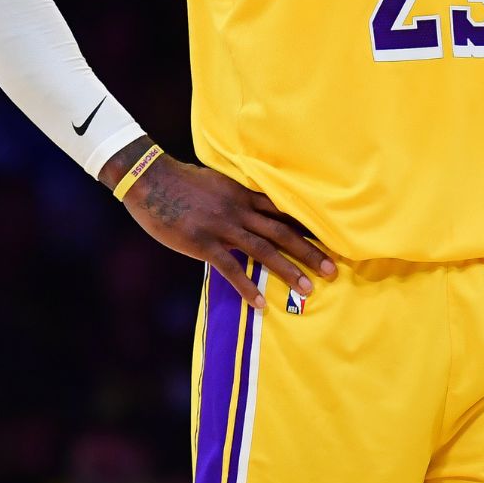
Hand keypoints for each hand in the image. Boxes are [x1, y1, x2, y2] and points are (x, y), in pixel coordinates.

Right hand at [108, 145, 334, 308]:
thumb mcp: (218, 183)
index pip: (285, 211)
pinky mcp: (203, 243)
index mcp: (244, 194)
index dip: (310, 226)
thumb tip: (255, 208)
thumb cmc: (182, 182)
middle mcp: (240, 210)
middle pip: (283, 232)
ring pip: (264, 250)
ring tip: (307, 289)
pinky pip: (230, 267)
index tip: (332, 240)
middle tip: (333, 271)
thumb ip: (238, 197)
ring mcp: (222, 226)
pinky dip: (247, 286)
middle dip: (310, 252)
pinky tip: (260, 302)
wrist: (150, 180)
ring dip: (288, 271)